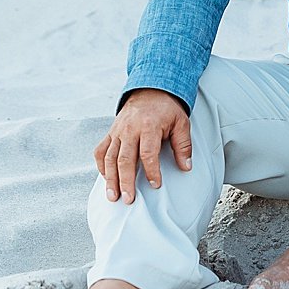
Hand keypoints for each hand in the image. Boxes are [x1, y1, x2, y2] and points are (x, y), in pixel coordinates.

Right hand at [93, 88, 192, 203]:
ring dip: (111, 179)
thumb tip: (186, 166)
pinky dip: (101, 165)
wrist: (150, 88)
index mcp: (149, 126)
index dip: (151, 171)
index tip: (155, 184)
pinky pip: (101, 150)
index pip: (148, 152)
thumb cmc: (166, 108)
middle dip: (126, 181)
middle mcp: (130, 129)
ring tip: (113, 196)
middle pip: (125, 159)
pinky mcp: (111, 132)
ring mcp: (118, 131)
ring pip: (110, 157)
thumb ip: (183, 145)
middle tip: (129, 199)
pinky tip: (106, 178)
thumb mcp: (181, 122)